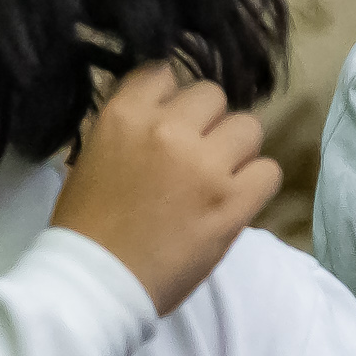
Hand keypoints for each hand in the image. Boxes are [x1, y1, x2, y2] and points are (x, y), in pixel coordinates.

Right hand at [50, 62, 278, 315]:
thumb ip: (132, 127)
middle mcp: (168, 131)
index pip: (165, 72)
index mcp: (124, 116)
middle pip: (213, 96)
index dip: (171, 97)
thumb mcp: (93, 157)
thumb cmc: (87, 226)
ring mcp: (205, 165)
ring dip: (236, 150)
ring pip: (249, 127)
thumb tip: (166, 113)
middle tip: (195, 154)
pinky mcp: (234, 200)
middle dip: (207, 122)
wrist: (95, 283)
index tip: (169, 120)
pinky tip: (234, 199)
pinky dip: (256, 183)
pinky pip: (269, 170)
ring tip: (217, 177)